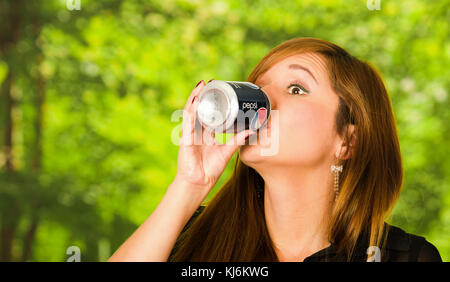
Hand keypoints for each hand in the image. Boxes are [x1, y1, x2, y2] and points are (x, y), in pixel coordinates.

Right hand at [174, 79, 253, 194]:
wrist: (199, 183)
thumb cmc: (210, 170)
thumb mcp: (227, 152)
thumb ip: (236, 141)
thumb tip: (251, 130)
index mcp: (206, 134)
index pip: (209, 114)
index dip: (213, 102)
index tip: (220, 90)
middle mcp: (197, 131)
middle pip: (199, 108)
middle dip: (204, 94)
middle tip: (212, 82)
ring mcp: (190, 133)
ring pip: (192, 110)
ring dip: (196, 96)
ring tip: (202, 84)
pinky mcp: (185, 137)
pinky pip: (188, 120)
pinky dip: (191, 108)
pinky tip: (195, 99)